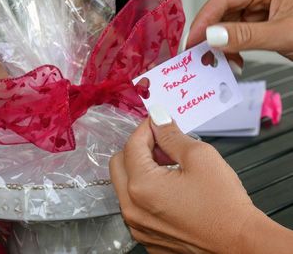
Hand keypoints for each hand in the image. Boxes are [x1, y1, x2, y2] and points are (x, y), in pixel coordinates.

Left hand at [109, 106, 292, 252]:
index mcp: (142, 186)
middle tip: (162, 144)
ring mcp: (137, 225)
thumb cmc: (224, 206)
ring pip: (125, 184)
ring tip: (168, 166)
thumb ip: (172, 135)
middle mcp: (132, 208)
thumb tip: (158, 119)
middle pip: (119, 163)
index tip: (158, 122)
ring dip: (141, 168)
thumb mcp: (200, 157)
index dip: (146, 128)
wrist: (240, 244)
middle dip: (138, 148)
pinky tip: (169, 187)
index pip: (132, 145)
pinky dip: (146, 190)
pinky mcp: (146, 234)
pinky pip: (135, 204)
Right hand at [186, 0, 292, 70]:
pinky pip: (238, 34)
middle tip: (199, 55)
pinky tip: (234, 60)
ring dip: (221, 46)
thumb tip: (213, 36)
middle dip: (211, 36)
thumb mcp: (281, 34)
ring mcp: (261, 7)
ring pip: (228, 24)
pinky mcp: (261, 22)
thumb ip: (245, 35)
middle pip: (223, 11)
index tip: (191, 42)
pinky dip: (232, 49)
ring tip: (220, 62)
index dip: (204, 21)